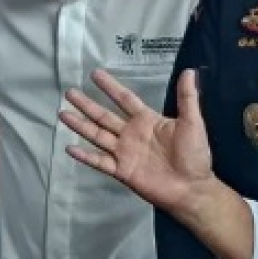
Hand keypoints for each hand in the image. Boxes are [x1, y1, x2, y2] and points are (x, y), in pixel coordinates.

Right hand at [61, 68, 212, 214]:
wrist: (191, 188)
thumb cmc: (194, 155)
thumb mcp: (192, 122)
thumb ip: (187, 98)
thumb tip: (189, 71)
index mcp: (147, 120)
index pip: (125, 99)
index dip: (110, 87)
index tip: (95, 74)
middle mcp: (132, 134)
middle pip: (104, 116)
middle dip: (87, 105)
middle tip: (69, 92)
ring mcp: (125, 152)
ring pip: (97, 135)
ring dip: (81, 125)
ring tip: (63, 113)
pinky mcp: (121, 170)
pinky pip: (100, 161)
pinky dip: (85, 155)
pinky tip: (70, 147)